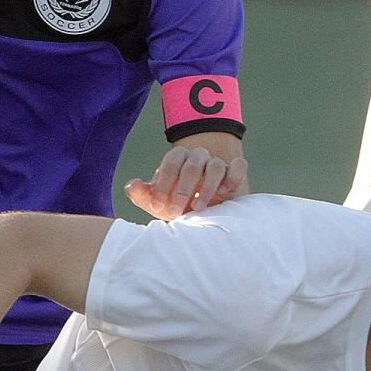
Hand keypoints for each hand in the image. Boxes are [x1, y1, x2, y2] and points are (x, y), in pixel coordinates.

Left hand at [124, 147, 248, 219]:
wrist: (201, 213)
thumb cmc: (175, 205)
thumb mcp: (157, 203)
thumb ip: (142, 194)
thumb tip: (131, 185)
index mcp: (177, 159)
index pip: (170, 163)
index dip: (163, 184)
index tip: (158, 206)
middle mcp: (197, 157)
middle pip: (192, 165)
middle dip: (182, 190)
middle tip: (174, 211)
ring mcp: (217, 164)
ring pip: (215, 166)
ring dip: (207, 188)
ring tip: (198, 209)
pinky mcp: (234, 174)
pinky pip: (239, 167)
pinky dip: (233, 178)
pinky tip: (223, 194)